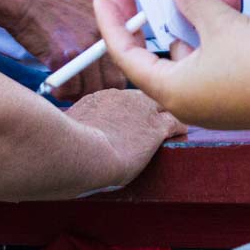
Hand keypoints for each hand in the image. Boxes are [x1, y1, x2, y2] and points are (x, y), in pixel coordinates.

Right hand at [6, 0, 126, 97]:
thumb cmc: (52, 0)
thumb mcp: (89, 5)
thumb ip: (104, 28)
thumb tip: (111, 53)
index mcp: (113, 24)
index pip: (128, 61)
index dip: (114, 74)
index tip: (102, 78)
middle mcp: (103, 37)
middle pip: (113, 81)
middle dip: (99, 88)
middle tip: (83, 86)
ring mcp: (84, 48)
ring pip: (91, 89)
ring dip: (79, 93)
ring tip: (67, 87)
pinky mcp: (63, 57)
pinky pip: (70, 89)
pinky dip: (62, 93)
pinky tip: (56, 86)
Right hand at [64, 86, 185, 187]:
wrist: (81, 152)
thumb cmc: (69, 147)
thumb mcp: (71, 128)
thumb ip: (79, 126)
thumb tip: (74, 134)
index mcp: (104, 98)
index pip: (124, 99)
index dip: (130, 109)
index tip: (128, 120)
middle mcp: (125, 98)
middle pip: (146, 97)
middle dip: (150, 109)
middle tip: (151, 123)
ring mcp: (143, 111)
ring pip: (166, 106)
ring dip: (167, 117)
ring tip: (170, 130)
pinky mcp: (156, 128)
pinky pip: (178, 123)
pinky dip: (180, 129)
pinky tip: (179, 136)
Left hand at [95, 0, 249, 132]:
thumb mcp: (222, 23)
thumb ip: (193, 2)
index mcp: (172, 89)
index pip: (127, 56)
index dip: (113, 25)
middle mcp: (186, 99)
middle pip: (156, 54)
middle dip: (149, 18)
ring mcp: (211, 99)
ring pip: (191, 51)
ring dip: (192, 17)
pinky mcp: (235, 94)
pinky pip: (215, 57)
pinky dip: (217, 32)